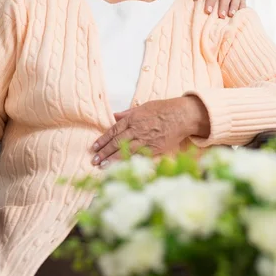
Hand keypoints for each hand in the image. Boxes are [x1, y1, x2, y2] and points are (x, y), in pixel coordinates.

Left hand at [91, 97, 209, 167]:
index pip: (113, 131)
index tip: (94, 147)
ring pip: (125, 151)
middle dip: (104, 152)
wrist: (181, 115)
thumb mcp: (143, 107)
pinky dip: (129, 162)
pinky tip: (121, 168)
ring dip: (112, 159)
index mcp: (133, 119)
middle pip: (116, 142)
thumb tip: (114, 116)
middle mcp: (137, 130)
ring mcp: (145, 140)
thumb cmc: (163, 109)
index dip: (102, 140)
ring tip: (102, 166)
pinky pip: (139, 156)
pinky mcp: (155, 149)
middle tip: (94, 160)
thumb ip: (128, 113)